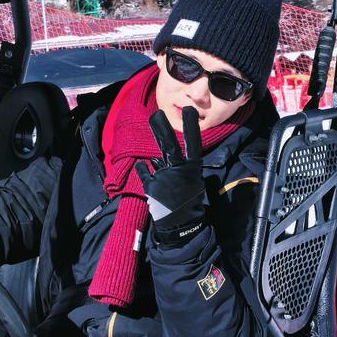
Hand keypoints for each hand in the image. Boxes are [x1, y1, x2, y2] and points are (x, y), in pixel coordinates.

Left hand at [135, 107, 207, 243]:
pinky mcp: (150, 185)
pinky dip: (143, 169)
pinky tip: (143, 166)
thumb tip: (167, 160)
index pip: (193, 143)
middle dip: (162, 128)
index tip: (189, 111)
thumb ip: (182, 170)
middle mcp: (177, 169)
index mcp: (192, 168)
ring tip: (160, 169)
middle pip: (169, 144)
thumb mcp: (194, 184)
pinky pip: (144, 172)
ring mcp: (163, 177)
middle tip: (157, 114)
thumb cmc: (190, 205)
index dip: (191, 127)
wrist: (181, 226)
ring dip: (157, 163)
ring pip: (157, 160)